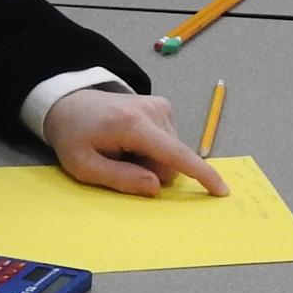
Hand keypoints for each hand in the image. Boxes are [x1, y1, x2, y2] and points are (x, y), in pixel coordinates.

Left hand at [42, 87, 227, 197]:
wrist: (70, 101)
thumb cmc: (74, 136)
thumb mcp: (83, 166)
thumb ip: (120, 179)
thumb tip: (157, 186)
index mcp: (133, 125)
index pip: (175, 154)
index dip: (201, 174)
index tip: (221, 190)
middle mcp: (154, 111)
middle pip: (172, 160)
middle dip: (152, 172)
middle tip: (119, 163)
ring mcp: (161, 106)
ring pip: (172, 153)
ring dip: (151, 160)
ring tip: (123, 149)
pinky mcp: (164, 106)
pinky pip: (170, 142)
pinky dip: (153, 149)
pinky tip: (131, 141)